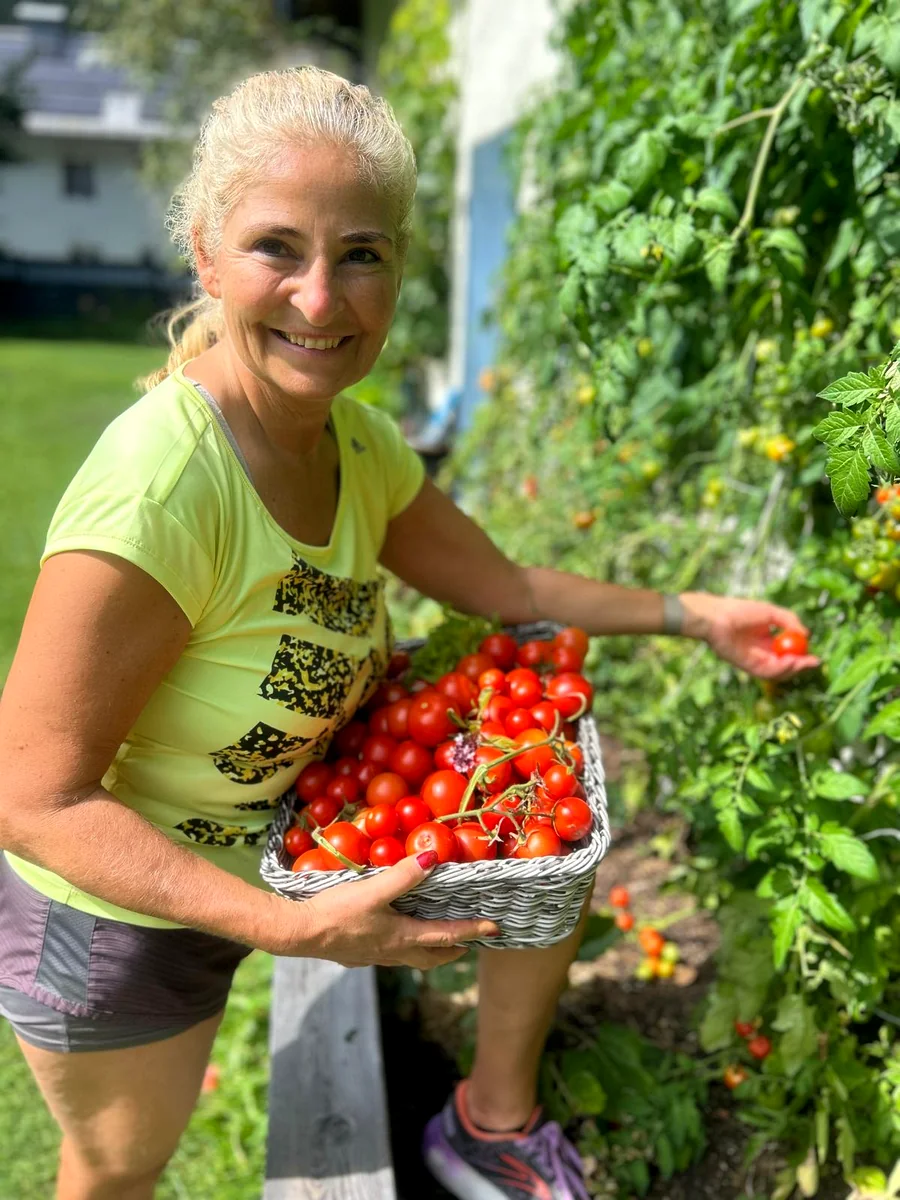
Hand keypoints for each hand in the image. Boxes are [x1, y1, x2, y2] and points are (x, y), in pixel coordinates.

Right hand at [263, 852, 500, 968]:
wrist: (300, 934)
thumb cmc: (337, 912)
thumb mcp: (373, 890)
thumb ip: (403, 875)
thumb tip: (433, 857)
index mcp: (402, 937)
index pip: (447, 936)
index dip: (472, 931)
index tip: (493, 929)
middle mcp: (392, 952)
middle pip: (432, 956)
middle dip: (453, 950)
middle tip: (468, 942)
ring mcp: (374, 957)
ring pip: (411, 957)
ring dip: (429, 950)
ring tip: (437, 939)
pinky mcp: (357, 955)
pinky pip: (390, 954)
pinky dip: (403, 947)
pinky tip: (392, 935)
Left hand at [680, 592, 820, 679]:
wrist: (716, 617)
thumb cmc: (739, 610)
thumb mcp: (770, 612)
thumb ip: (789, 620)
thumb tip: (806, 634)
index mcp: (767, 640)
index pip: (788, 653)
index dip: (802, 656)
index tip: (815, 655)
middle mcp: (762, 653)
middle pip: (785, 666)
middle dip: (801, 666)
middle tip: (814, 662)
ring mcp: (755, 661)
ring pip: (778, 673)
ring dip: (793, 670)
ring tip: (803, 662)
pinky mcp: (747, 667)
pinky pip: (767, 672)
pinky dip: (781, 669)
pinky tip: (790, 662)